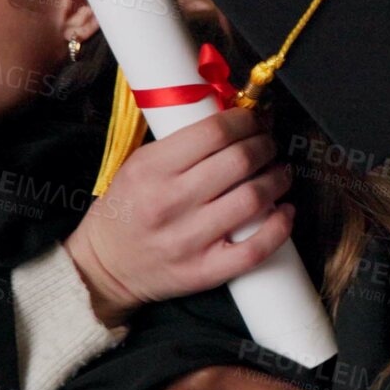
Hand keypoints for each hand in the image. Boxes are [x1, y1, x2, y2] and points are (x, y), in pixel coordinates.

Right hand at [63, 108, 294, 326]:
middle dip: (265, 145)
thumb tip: (236, 119)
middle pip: (240, 161)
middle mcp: (170, 203)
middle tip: (268, 144)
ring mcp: (189, 240)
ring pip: (253, 199)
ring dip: (277, 179)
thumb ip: (182, 144)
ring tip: (279, 172)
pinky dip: (280, 227)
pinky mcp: (204, 271)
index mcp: (151, 169)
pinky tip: (285, 211)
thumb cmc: (127, 209)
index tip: (254, 119)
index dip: (245, 120)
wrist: (105, 266)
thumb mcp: (140, 165)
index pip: (213, 132)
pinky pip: (255, 249)